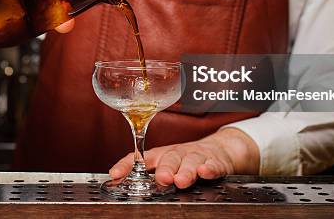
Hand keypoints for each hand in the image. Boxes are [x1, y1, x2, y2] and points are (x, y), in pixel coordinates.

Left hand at [109, 128, 259, 188]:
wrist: (219, 150)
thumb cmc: (186, 160)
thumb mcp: (165, 165)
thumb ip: (146, 173)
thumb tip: (117, 182)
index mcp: (162, 155)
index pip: (141, 158)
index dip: (127, 164)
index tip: (114, 173)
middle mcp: (178, 153)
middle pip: (170, 159)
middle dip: (165, 168)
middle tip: (161, 178)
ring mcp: (197, 156)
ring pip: (191, 162)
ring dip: (186, 171)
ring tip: (181, 181)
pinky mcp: (215, 161)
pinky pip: (213, 164)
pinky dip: (209, 168)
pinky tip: (205, 172)